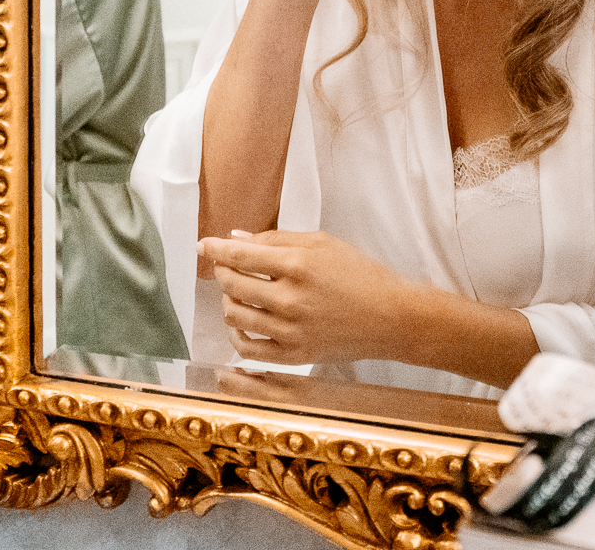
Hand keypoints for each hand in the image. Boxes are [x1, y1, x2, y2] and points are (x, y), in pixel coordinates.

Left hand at [197, 229, 416, 365]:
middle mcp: (291, 299)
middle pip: (233, 284)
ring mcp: (291, 330)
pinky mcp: (295, 355)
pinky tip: (240, 323)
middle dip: (222, 272)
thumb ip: (276, 239)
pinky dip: (236, 335)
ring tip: (237, 293)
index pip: (240, 255)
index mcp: (298, 265)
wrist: (391, 318)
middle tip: (226, 267)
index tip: (203, 245)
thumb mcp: (322, 243)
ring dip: (228, 300)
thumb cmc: (360, 275)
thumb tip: (235, 239)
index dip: (215, 249)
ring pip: (235, 315)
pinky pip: (248, 349)